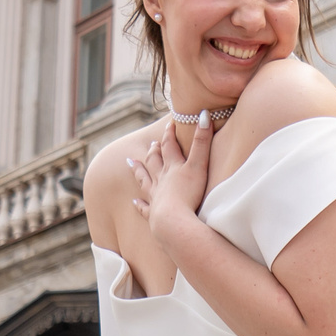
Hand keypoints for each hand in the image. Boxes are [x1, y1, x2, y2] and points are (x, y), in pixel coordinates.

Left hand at [130, 112, 213, 250]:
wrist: (174, 222)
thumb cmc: (188, 194)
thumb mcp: (199, 165)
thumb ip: (202, 142)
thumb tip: (204, 114)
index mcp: (173, 168)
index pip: (169, 146)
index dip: (169, 135)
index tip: (169, 125)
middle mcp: (161, 180)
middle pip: (155, 162)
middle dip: (154, 152)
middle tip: (152, 144)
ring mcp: (156, 197)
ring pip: (145, 181)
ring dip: (139, 171)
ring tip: (131, 163)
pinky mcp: (154, 215)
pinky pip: (144, 208)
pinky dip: (139, 204)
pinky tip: (134, 202)